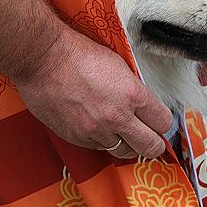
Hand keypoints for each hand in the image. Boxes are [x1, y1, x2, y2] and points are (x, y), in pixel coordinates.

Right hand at [14, 28, 172, 158]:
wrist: (43, 60)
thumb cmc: (77, 55)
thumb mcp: (117, 65)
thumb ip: (133, 89)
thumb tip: (142, 104)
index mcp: (132, 95)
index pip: (163, 122)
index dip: (161, 121)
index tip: (157, 120)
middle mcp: (117, 117)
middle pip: (150, 147)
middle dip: (152, 143)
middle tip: (148, 136)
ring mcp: (96, 131)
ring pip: (124, 151)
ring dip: (125, 143)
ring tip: (120, 130)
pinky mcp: (77, 138)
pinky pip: (98, 148)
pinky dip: (101, 140)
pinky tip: (96, 125)